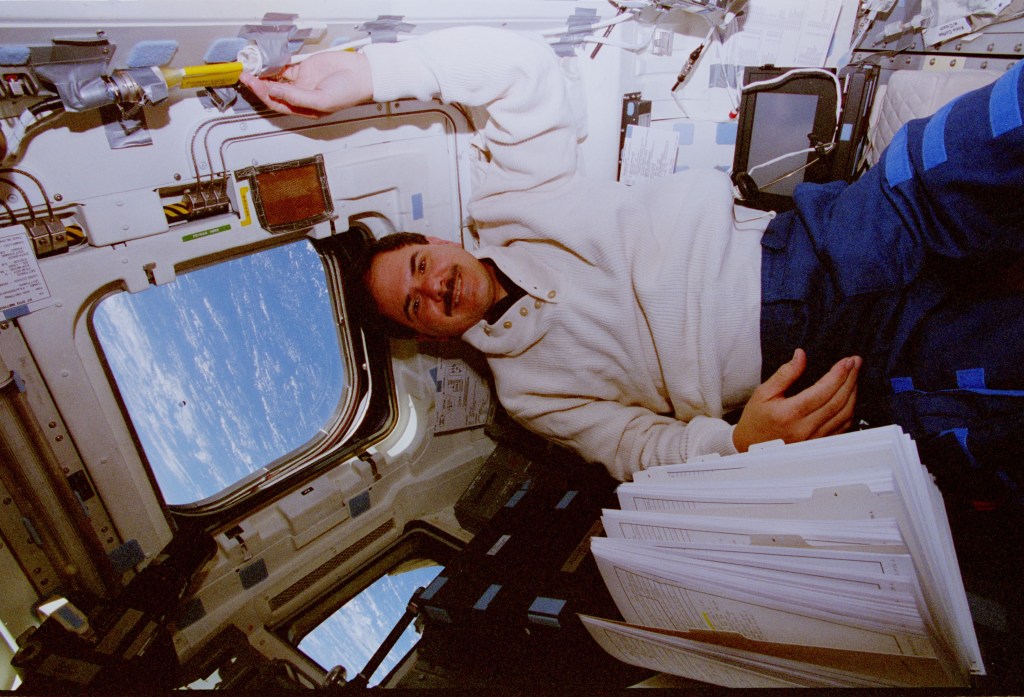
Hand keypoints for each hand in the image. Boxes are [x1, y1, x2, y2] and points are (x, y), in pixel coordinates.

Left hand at [238, 50, 373, 116]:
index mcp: (304, 110)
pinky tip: (268, 62)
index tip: (252, 84)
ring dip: (265, 75)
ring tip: (252, 68)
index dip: (262, 94)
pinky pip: (286, 68)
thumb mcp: (321, 100)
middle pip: (273, 92)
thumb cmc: (349, 93)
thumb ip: (296, 97)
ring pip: (277, 80)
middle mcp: (301, 97)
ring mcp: (303, 83)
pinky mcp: (306, 69)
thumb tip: (274, 91)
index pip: (276, 103)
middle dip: (258, 85)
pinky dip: (276, 65)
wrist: (362, 74)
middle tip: (245, 75)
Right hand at [733, 348, 860, 451]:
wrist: (751, 446)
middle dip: (850, 378)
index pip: (822, 391)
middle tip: (855, 363)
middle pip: (838, 401)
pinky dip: (850, 409)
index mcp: (789, 413)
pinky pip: (843, 426)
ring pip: (844, 414)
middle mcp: (804, 428)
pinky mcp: (819, 443)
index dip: (838, 374)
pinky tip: (850, 397)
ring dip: (853, 393)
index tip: (846, 361)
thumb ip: (785, 374)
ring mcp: (814, 438)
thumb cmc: (756, 420)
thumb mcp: (764, 393)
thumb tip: (800, 355)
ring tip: (854, 377)